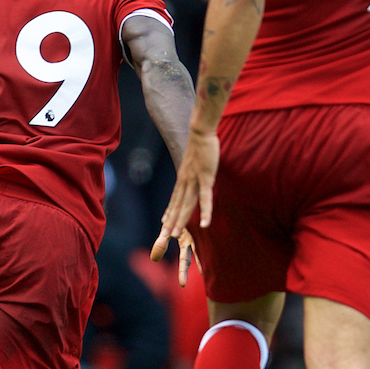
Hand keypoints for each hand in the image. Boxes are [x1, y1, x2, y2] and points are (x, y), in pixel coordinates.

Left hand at [154, 131, 217, 262]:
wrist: (200, 131)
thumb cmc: (200, 145)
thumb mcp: (194, 161)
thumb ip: (192, 170)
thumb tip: (191, 174)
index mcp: (183, 178)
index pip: (174, 199)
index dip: (169, 212)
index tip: (164, 224)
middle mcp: (185, 182)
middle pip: (177, 206)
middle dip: (171, 222)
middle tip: (164, 237)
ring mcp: (194, 180)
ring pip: (187, 205)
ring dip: (181, 221)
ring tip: (176, 236)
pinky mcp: (205, 178)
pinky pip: (205, 198)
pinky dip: (205, 212)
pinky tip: (204, 224)